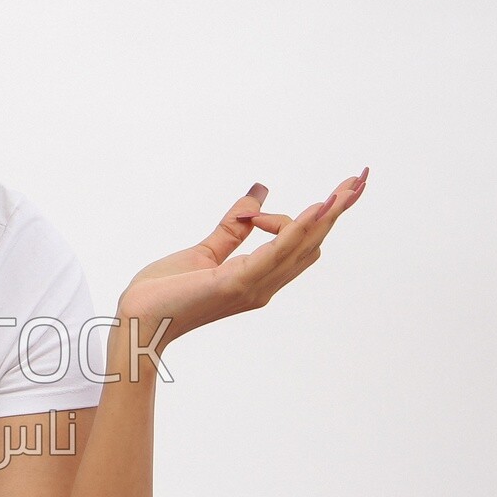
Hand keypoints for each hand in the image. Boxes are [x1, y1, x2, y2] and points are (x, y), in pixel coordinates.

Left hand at [115, 167, 369, 353]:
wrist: (136, 318)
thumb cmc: (164, 293)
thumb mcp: (205, 251)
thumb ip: (232, 227)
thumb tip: (256, 195)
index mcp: (258, 278)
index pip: (299, 244)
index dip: (292, 217)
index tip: (253, 205)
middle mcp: (264, 285)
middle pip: (314, 242)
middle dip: (338, 210)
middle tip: (360, 178)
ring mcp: (254, 285)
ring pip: (303, 244)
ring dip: (329, 213)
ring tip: (351, 186)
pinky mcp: (237, 282)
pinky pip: (277, 251)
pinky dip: (298, 227)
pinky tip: (317, 207)